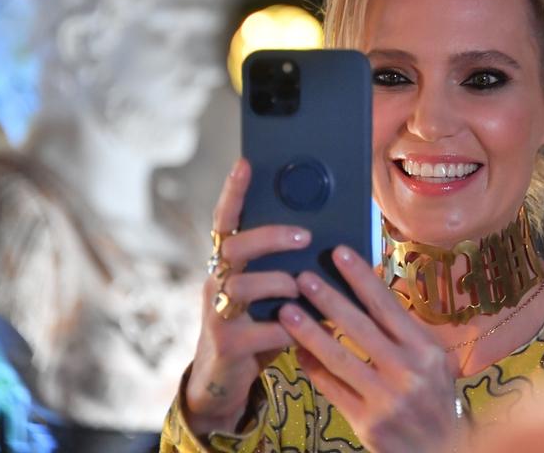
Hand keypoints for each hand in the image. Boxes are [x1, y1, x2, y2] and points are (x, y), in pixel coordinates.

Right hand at [184, 158, 309, 433]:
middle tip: (305, 235)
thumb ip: (286, 269)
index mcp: (227, 265)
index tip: (246, 164)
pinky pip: (262, 329)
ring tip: (303, 289)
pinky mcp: (226, 343)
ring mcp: (216, 313)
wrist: (224, 379)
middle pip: (235, 249)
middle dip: (271, 237)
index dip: (233, 192)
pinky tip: (304, 329)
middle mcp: (215, 282)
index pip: (225, 221)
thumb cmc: (256, 325)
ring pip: (244, 287)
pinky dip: (288, 328)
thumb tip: (329, 244)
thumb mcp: (268, 294)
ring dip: (281, 284)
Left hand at [278, 246, 461, 452]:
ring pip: (340, 358)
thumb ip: (402, 332)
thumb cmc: (435, 397)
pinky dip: (313, 368)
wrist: (444, 449)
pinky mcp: (368, 423)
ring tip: (287, 311)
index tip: (339, 253)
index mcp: (425, 349)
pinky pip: (333, 389)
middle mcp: (409, 371)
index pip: (388, 305)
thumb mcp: (432, 360)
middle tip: (303, 277)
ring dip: (310, 332)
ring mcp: (387, 399)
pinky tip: (297, 351)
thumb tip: (367, 291)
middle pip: (360, 328)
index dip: (362, 277)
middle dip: (329, 299)